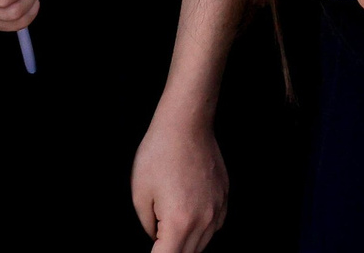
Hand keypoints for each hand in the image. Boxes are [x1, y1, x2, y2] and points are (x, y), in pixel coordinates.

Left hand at [132, 102, 228, 252]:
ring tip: (169, 237)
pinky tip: (189, 224)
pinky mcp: (224, 197)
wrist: (186, 123)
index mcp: (179, 222)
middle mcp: (204, 219)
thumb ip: (148, 227)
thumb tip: (156, 238)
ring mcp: (218, 208)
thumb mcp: (139, 195)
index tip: (152, 249)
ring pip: (203, 245)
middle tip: (158, 243)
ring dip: (186, 246)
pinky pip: (214, 227)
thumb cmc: (159, 154)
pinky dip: (201, 233)